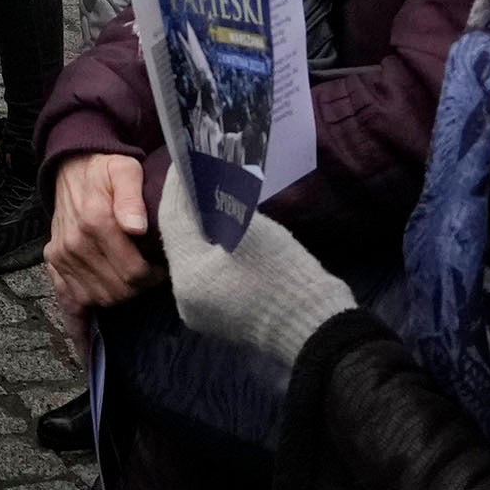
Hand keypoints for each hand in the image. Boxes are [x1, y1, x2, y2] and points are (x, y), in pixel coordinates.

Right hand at [44, 152, 157, 313]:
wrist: (71, 167)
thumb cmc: (105, 170)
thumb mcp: (124, 169)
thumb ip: (132, 196)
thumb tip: (136, 227)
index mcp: (95, 221)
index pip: (133, 271)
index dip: (154, 275)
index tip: (162, 266)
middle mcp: (75, 244)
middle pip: (118, 290)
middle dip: (139, 288)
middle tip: (150, 274)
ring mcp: (62, 257)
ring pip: (99, 299)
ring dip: (119, 299)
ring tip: (131, 283)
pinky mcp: (54, 264)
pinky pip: (66, 303)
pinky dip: (77, 329)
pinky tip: (86, 352)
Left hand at [158, 164, 354, 371]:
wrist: (317, 331)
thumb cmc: (283, 276)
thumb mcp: (250, 229)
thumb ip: (221, 203)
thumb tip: (207, 179)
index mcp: (187, 277)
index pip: (172, 219)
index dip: (178, 186)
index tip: (184, 158)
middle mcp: (185, 298)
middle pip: (180, 239)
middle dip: (188, 206)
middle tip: (198, 172)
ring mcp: (203, 311)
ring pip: (194, 257)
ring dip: (201, 227)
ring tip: (212, 194)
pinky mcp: (222, 316)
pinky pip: (208, 274)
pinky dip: (213, 249)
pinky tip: (225, 228)